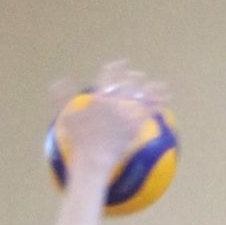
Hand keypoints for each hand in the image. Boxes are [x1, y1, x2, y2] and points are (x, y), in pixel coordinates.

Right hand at [52, 61, 170, 175]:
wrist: (92, 161)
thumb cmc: (77, 142)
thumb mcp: (66, 116)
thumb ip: (62, 96)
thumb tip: (61, 80)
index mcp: (99, 97)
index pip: (109, 76)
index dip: (117, 68)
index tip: (123, 63)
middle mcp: (114, 103)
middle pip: (129, 85)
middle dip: (135, 78)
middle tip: (139, 76)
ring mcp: (125, 115)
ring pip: (142, 98)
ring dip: (152, 91)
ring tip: (163, 88)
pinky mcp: (133, 128)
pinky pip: (147, 115)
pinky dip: (156, 107)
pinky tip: (164, 104)